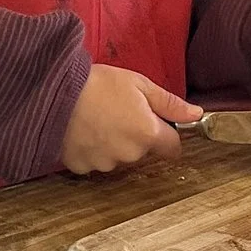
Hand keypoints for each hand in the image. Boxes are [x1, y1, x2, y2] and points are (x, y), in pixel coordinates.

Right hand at [61, 64, 198, 174]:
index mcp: (148, 134)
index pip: (172, 148)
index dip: (166, 135)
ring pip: (117, 157)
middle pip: (142, 152)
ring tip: (95, 119)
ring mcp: (104, 163)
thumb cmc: (98, 83)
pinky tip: (81, 131)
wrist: (54, 92)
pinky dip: (90, 150)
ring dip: (112, 144)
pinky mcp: (81, 166)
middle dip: (135, 136)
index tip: (154, 123)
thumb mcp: (139, 84)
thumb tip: (196, 114)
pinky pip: (93, 162)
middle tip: (117, 112)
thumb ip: (170, 103)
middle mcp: (129, 154)